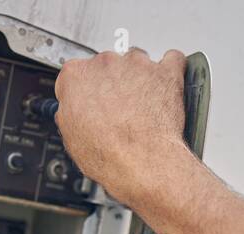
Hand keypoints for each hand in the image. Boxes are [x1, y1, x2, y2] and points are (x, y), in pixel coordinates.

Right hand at [54, 48, 188, 206]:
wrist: (142, 163)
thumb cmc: (109, 155)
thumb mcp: (72, 139)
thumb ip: (71, 114)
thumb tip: (74, 113)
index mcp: (75, 76)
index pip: (77, 75)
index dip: (86, 92)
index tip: (92, 103)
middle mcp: (104, 63)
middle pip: (108, 67)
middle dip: (113, 85)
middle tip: (120, 111)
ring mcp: (135, 64)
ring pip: (137, 63)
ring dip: (140, 79)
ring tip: (144, 106)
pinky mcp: (164, 72)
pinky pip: (172, 60)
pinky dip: (171, 70)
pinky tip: (167, 85)